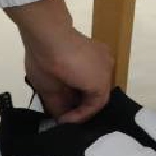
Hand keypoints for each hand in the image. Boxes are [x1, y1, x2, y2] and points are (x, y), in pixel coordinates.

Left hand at [7, 0, 113, 123]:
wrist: (47, 35)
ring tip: (68, 96)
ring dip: (86, 90)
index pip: (95, 106)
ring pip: (101, 81)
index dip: (79, 116)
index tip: (62, 120)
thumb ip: (59, 106)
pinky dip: (88, 76)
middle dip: (84, 104)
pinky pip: (99, 68)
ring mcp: (105, 58)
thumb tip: (62, 116)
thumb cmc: (48, 65)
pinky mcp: (99, 48)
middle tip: (66, 111)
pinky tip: (74, 78)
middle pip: (100, 94)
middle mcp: (108, 70)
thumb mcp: (50, 91)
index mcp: (99, 83)